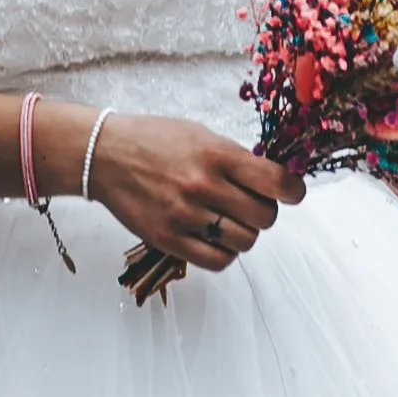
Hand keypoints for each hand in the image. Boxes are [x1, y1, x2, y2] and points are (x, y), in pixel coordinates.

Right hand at [79, 111, 305, 271]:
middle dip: (265, 213)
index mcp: (216, 154)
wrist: (105, 155)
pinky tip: (215, 239)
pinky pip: (217, 261)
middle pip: (265, 217)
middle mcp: (203, 185)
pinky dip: (225, 253)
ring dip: (244, 234)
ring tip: (229, 221)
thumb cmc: (155, 140)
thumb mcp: (201, 135)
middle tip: (252, 205)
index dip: (293, 191)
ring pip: (244, 242)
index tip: (292, 193)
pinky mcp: (167, 239)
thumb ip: (235, 159)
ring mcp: (185, 215)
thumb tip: (272, 180)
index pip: (275, 181)